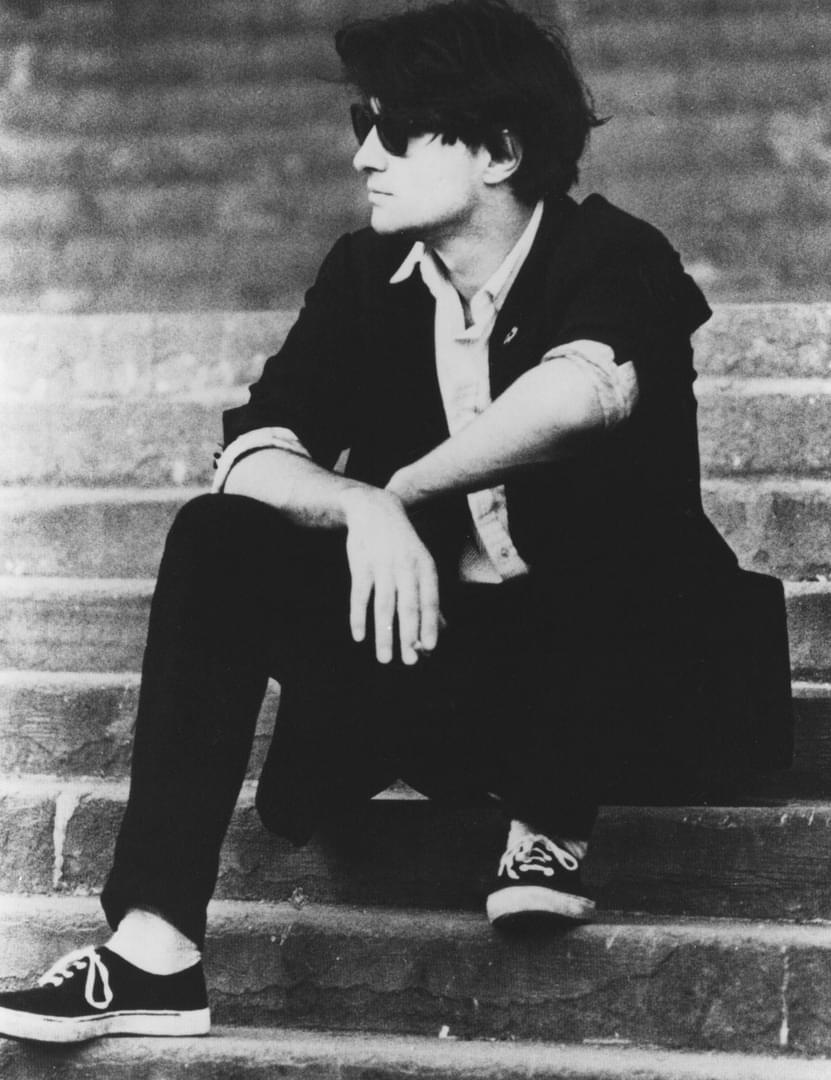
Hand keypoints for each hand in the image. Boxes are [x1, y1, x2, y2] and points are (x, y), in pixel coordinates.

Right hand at [340, 486, 439, 664]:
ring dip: (384, 634)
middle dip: (409, 636)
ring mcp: (382, 565)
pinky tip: (359, 636)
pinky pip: (360, 596)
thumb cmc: (402, 545)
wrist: (374, 510)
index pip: (430, 600)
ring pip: (384, 606)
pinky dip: (359, 617)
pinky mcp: (361, 565)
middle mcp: (405, 566)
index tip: (430, 647)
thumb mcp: (421, 563)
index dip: (431, 624)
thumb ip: (429, 596)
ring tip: (384, 658)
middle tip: (409, 661)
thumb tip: (442, 629)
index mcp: (425, 566)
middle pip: (408, 606)